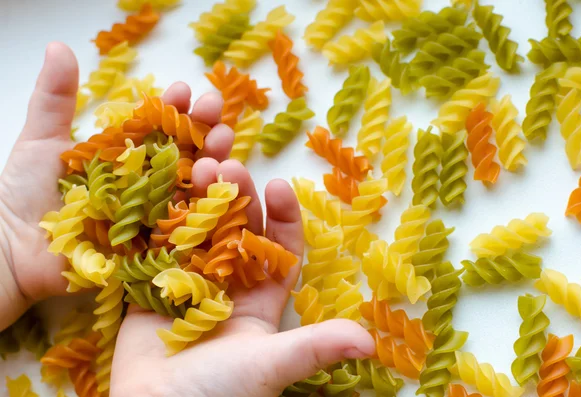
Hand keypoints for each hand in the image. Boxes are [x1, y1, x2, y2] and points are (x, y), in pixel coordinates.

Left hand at [0, 42, 231, 329]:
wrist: (14, 250)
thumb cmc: (24, 196)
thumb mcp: (42, 141)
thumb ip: (55, 99)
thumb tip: (60, 48)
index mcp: (125, 157)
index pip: (159, 128)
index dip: (175, 108)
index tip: (184, 90)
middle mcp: (146, 183)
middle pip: (185, 153)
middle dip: (204, 128)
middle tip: (214, 109)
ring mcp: (154, 214)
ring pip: (194, 186)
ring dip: (214, 161)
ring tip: (220, 142)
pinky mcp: (157, 245)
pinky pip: (189, 226)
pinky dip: (208, 206)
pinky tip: (220, 186)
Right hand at [111, 95, 373, 395]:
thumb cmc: (217, 393)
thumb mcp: (270, 364)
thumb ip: (314, 346)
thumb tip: (368, 342)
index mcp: (261, 301)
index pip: (280, 249)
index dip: (284, 217)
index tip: (280, 186)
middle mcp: (227, 286)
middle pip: (237, 232)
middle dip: (238, 198)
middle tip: (233, 166)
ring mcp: (189, 282)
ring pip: (200, 231)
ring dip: (202, 199)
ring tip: (202, 167)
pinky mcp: (153, 283)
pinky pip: (161, 244)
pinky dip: (163, 217)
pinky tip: (166, 188)